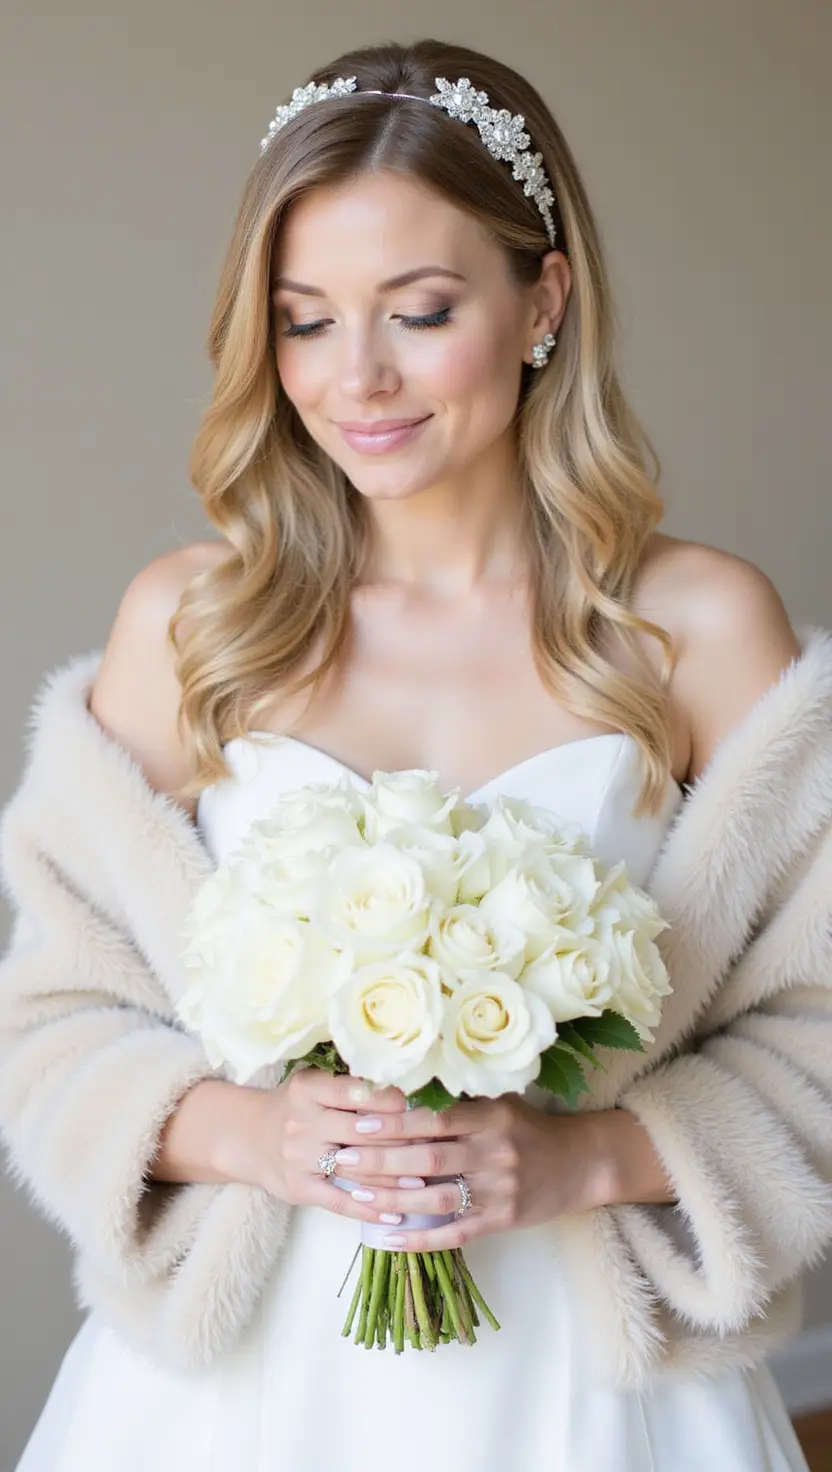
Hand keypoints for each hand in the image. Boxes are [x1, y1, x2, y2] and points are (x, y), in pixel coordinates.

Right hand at [250, 1068, 425, 1228]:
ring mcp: (299, 1158)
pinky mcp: (299, 1188)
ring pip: (355, 1169)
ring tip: (425, 1182)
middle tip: (435, 1144)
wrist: (248, 1137)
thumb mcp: (314, 1086)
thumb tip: (407, 1089)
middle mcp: (302, 1122)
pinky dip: (369, 1210)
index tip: (418, 1103)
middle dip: (401, 1139)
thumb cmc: (296, 1107)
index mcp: (307, 1089)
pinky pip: (339, 1202)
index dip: (387, 1099)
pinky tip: (396, 1214)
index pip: (352, 1092)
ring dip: (393, 1178)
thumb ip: (351, 1087)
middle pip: (361, 1132)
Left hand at [327, 1093, 604, 1250]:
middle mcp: (496, 1150)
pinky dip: (420, 1238)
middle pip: (429, 1157)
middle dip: (381, 1160)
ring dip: (392, 1199)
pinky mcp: (503, 1221)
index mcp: (491, 1116)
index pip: (435, 1117)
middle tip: (341, 1158)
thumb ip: (458, 1100)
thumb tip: (398, 1090)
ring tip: (355, 1197)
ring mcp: (500, 1189)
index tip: (358, 1119)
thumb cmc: (529, 1128)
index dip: (395, 1119)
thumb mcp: (500, 1103)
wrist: (581, 1163)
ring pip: (436, 1197)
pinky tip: (389, 1238)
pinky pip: (456, 1232)